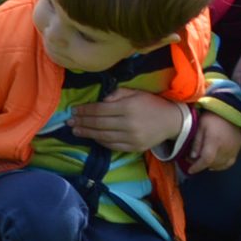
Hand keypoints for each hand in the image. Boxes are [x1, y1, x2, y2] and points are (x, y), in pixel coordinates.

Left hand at [66, 88, 191, 153]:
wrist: (171, 121)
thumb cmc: (151, 103)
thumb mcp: (134, 92)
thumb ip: (116, 94)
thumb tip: (100, 101)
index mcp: (128, 107)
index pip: (100, 109)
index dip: (85, 111)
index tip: (74, 110)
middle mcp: (128, 124)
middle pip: (99, 124)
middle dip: (82, 122)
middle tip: (69, 122)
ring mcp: (131, 138)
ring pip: (103, 136)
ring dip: (87, 133)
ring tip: (76, 130)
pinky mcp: (134, 148)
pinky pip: (112, 146)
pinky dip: (100, 141)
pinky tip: (92, 137)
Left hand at [185, 114, 240, 175]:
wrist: (230, 111)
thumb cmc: (212, 117)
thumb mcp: (200, 126)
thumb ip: (197, 142)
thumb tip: (192, 157)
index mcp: (215, 141)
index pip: (206, 160)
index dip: (197, 167)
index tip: (190, 170)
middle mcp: (226, 148)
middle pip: (213, 164)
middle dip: (201, 165)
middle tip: (193, 161)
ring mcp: (233, 150)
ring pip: (221, 165)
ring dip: (210, 166)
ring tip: (202, 161)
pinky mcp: (238, 149)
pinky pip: (229, 163)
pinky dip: (221, 166)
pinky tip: (214, 164)